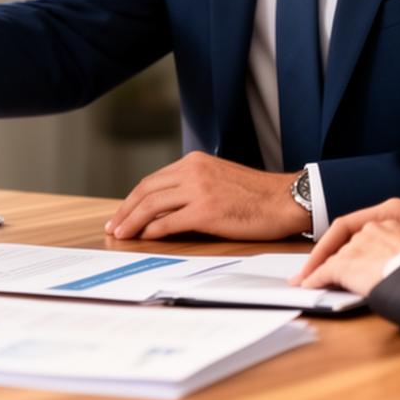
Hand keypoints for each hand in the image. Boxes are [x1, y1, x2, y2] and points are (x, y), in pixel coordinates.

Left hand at [104, 152, 306, 240]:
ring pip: (152, 205)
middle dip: (125, 210)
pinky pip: (169, 222)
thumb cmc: (257, 195)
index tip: (122, 212)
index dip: (133, 198)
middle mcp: (193, 171)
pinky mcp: (206, 210)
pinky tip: (146, 238)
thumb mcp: (219, 178)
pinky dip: (153, 231)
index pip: (153, 180)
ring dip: (133, 221)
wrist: (286, 200)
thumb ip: (193, 186)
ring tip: (122, 235)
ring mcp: (199, 190)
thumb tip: (167, 208)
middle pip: (146, 190)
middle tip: (114, 226)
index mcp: (194, 162)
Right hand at [290, 197, 399, 284]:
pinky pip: (362, 249)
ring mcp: (390, 226)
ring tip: (315, 281)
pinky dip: (348, 263)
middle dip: (320, 258)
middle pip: (342, 235)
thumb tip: (355, 270)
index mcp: (390, 212)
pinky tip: (340, 279)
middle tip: (302, 280)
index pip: (343, 227)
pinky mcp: (396, 238)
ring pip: (350, 242)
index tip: (309, 273)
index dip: (322, 251)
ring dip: (332, 262)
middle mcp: (386, 216)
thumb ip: (391, 261)